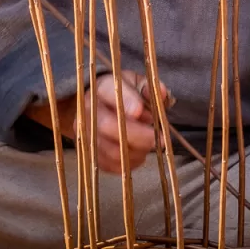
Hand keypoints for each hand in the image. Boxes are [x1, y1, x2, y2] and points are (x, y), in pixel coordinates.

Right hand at [26, 70, 169, 173]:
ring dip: (136, 152)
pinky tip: (139, 154)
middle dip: (138, 135)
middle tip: (158, 138)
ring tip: (149, 146)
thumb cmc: (123, 94)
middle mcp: (89, 110)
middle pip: (108, 125)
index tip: (140, 111)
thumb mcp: (136, 83)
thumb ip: (149, 87)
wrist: (98, 106)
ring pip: (111, 150)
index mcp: (101, 87)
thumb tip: (163, 93)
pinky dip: (129, 163)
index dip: (125, 101)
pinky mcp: (90, 153)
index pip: (109, 91)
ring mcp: (86, 133)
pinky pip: (110, 165)